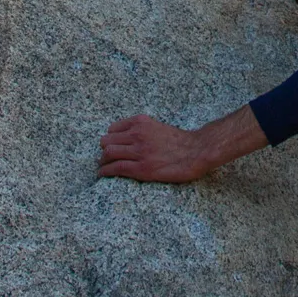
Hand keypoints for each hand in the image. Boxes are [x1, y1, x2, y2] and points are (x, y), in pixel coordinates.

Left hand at [96, 104, 265, 184]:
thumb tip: (128, 138)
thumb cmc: (180, 141)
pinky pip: (115, 168)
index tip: (110, 145)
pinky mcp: (141, 168)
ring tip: (102, 167)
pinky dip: (105, 171)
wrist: (196, 152)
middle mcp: (137, 134)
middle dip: (104, 150)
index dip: (110, 139)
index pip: (113, 129)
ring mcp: (138, 151)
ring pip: (108, 154)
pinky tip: (103, 174)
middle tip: (106, 158)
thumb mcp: (158, 126)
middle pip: (106, 141)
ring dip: (102, 162)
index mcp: (141, 122)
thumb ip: (142, 129)